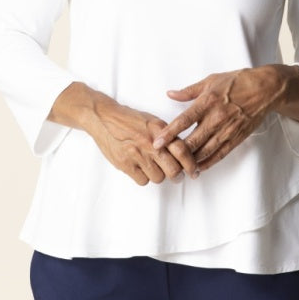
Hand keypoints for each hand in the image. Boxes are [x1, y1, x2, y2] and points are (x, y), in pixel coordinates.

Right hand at [48, 83, 198, 185]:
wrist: (104, 118)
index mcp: (159, 130)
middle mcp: (150, 143)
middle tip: (177, 176)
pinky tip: (141, 168)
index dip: (191, 164)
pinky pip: (143, 181)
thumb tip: (184, 152)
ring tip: (154, 167)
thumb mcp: (152, 121)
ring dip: (159, 175)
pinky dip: (144, 177)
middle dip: (177, 176)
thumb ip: (168, 135)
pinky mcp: (125, 164)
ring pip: (158, 178)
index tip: (194, 171)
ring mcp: (137, 155)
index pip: (182, 151)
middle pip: (173, 170)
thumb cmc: (129, 119)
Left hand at [152, 66, 288, 172]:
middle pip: (193, 141)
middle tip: (163, 160)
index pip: (184, 120)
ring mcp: (227, 130)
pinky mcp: (236, 138)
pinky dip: (207, 163)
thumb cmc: (237, 82)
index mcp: (208, 101)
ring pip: (205, 151)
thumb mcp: (211, 80)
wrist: (265, 89)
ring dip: (190, 161)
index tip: (157, 142)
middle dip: (177, 152)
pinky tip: (197, 168)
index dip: (169, 133)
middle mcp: (216, 118)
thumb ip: (189, 91)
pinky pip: (219, 155)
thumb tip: (170, 94)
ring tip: (177, 167)